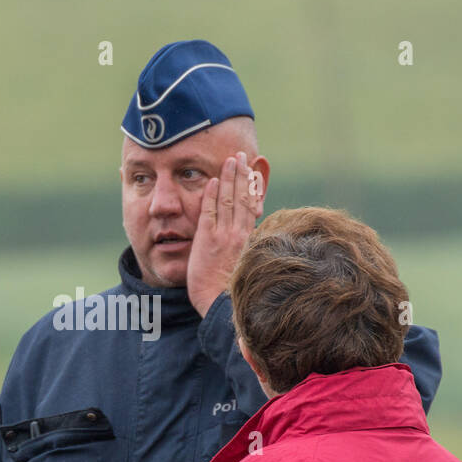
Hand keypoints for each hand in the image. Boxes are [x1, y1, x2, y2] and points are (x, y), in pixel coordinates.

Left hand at [185, 151, 262, 316]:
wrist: (219, 306)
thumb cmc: (232, 292)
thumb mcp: (247, 266)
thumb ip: (249, 248)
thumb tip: (254, 239)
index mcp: (250, 239)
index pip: (251, 206)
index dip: (252, 186)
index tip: (252, 170)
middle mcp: (240, 234)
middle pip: (242, 197)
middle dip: (242, 174)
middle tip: (241, 155)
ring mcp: (224, 236)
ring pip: (227, 200)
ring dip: (228, 178)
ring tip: (230, 160)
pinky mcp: (207, 240)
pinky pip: (209, 212)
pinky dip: (211, 195)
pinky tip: (212, 181)